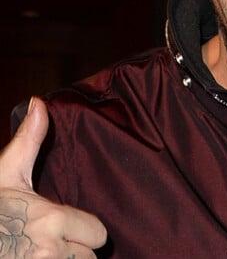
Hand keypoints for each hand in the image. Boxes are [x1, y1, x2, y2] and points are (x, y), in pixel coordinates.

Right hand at [0, 97, 106, 257]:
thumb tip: (38, 102)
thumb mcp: (6, 173)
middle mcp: (50, 252)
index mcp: (51, 220)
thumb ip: (30, 140)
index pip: (98, 233)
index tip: (73, 225)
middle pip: (89, 257)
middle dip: (78, 249)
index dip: (88, 229)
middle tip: (59, 241)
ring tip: (46, 253)